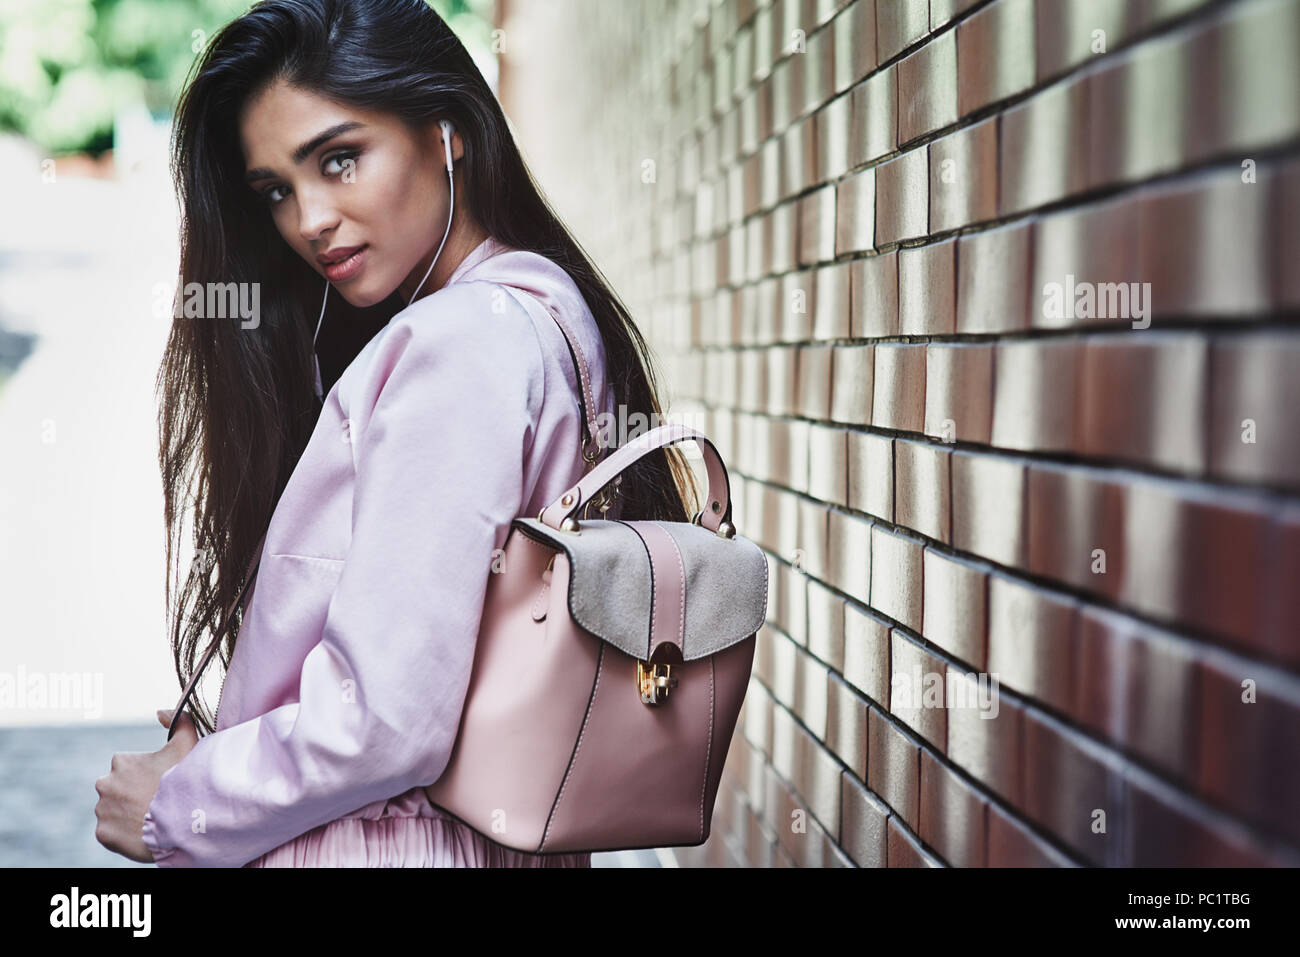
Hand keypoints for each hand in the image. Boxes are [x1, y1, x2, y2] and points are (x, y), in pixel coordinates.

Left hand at [94, 708, 198, 862]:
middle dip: (132, 794)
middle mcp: (105, 784)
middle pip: (118, 789)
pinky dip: (123, 833)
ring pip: (113, 810)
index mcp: (121, 762)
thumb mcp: (187, 745)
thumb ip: (179, 720)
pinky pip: (110, 832)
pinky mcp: (102, 833)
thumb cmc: (183, 781)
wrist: (179, 822)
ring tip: (150, 819)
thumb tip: (160, 711)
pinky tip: (142, 831)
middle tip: (155, 802)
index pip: (129, 767)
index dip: (147, 775)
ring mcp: (103, 810)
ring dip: (126, 813)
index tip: (160, 783)